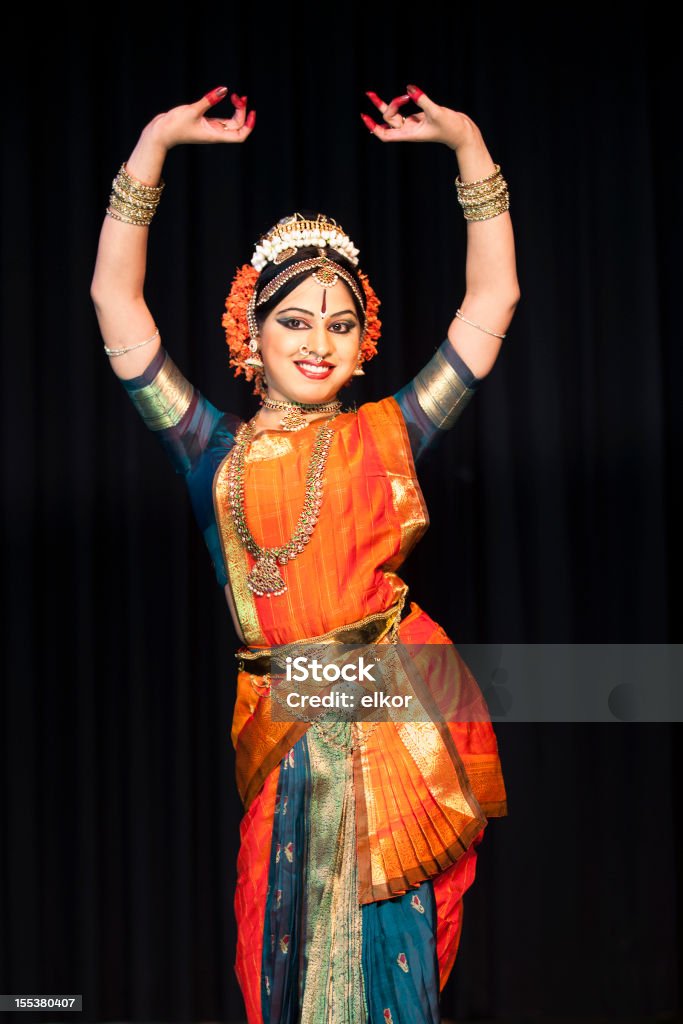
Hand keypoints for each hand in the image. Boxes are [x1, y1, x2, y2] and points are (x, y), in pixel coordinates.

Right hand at [143, 86, 255, 150]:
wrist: (160, 133)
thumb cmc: (174, 125)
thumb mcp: (192, 110)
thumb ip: (209, 99)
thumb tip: (224, 89)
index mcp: (215, 135)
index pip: (240, 136)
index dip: (249, 125)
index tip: (251, 111)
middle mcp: (215, 134)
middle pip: (237, 126)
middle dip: (241, 111)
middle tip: (237, 96)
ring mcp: (210, 129)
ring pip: (231, 122)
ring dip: (236, 110)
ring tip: (235, 96)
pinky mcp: (204, 123)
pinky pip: (222, 118)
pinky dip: (227, 109)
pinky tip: (226, 97)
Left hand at [360, 84, 478, 151]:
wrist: (462, 131)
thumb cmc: (451, 127)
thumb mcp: (436, 112)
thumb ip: (422, 99)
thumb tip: (409, 88)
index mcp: (409, 134)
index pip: (385, 135)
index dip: (373, 127)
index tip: (365, 116)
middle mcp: (408, 130)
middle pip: (388, 120)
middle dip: (389, 106)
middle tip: (405, 97)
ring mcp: (412, 124)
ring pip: (394, 115)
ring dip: (392, 103)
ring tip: (388, 94)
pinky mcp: (418, 117)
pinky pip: (403, 110)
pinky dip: (399, 102)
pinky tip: (403, 96)